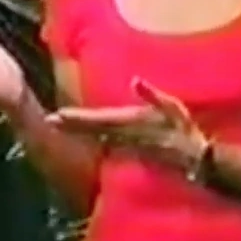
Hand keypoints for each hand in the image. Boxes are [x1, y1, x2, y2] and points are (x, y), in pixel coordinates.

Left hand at [47, 78, 209, 171]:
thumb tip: (136, 80)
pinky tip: (82, 133)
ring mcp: (125, 143)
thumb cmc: (184, 132)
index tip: (58, 116)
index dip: (77, 118)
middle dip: (70, 125)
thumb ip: (153, 95)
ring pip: (95, 135)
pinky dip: (91, 135)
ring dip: (77, 130)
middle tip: (48, 120)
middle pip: (91, 129)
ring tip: (58, 123)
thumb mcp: (173, 109)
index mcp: (130, 123)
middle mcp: (123, 134)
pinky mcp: (130, 148)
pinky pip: (104, 140)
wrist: (193, 159)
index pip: (97, 120)